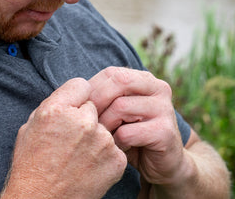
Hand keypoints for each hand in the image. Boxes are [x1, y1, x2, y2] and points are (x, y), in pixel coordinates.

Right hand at [0, 78, 126, 198]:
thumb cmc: (31, 164)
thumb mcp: (31, 125)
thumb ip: (54, 105)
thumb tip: (71, 96)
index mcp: (58, 109)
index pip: (81, 84)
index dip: (76, 97)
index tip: (72, 109)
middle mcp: (83, 121)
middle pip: (94, 106)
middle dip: (85, 117)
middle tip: (72, 138)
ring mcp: (103, 141)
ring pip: (104, 127)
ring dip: (95, 137)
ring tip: (78, 156)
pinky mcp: (117, 160)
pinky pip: (114, 147)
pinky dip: (105, 155)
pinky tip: (89, 166)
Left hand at [89, 67, 185, 185]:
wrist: (163, 165)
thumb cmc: (131, 135)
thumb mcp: (116, 111)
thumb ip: (103, 97)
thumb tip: (74, 92)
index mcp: (145, 79)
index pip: (111, 73)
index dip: (92, 89)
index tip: (80, 108)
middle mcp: (158, 88)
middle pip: (119, 82)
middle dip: (97, 102)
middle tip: (88, 121)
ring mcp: (164, 109)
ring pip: (120, 107)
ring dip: (105, 125)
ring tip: (103, 137)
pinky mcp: (165, 132)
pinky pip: (127, 133)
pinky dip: (116, 142)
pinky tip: (118, 149)